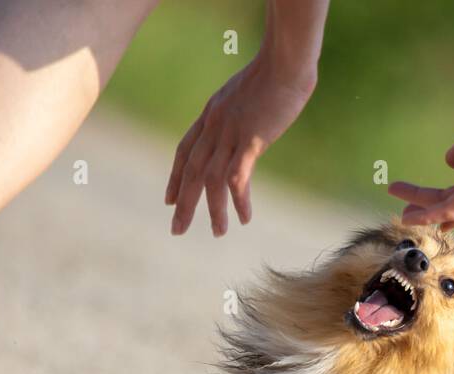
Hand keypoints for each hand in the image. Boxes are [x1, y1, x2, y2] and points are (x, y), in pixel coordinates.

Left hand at [166, 59, 314, 236]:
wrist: (284, 60)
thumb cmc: (274, 73)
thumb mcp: (246, 93)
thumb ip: (238, 111)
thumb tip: (243, 122)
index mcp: (211, 114)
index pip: (184, 151)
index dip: (175, 177)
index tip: (168, 199)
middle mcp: (214, 126)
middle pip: (191, 171)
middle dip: (183, 203)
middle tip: (176, 229)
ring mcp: (229, 133)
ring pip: (212, 180)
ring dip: (213, 210)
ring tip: (218, 232)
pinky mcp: (250, 140)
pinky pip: (238, 178)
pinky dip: (239, 201)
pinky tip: (245, 218)